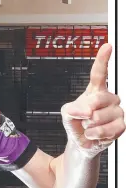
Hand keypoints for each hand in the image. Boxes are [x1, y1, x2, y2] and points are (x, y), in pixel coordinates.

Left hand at [61, 43, 124, 157]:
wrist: (81, 141)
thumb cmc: (76, 123)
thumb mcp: (67, 113)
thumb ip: (73, 109)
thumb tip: (87, 111)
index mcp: (96, 90)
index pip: (100, 73)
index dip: (103, 60)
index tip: (107, 46)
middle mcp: (109, 98)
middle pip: (98, 100)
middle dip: (86, 112)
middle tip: (84, 118)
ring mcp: (117, 111)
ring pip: (101, 116)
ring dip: (89, 125)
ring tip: (89, 126)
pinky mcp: (121, 125)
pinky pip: (108, 129)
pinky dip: (96, 134)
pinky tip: (94, 134)